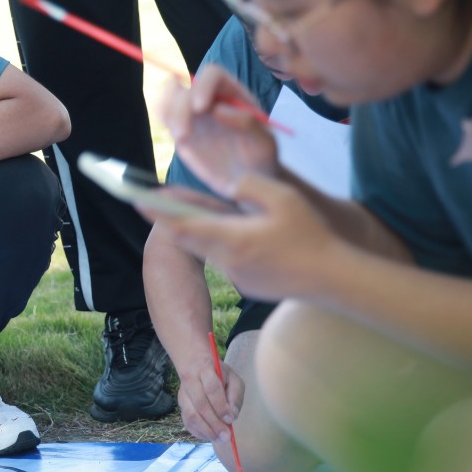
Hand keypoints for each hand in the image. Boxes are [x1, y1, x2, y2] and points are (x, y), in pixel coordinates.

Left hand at [154, 172, 336, 302]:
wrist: (332, 280)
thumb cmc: (310, 236)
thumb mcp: (282, 198)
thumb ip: (249, 186)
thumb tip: (227, 185)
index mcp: (232, 240)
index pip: (184, 226)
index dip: (160, 213)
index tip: (138, 201)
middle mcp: (228, 262)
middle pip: (190, 237)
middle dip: (176, 218)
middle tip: (164, 199)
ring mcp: (236, 277)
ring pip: (209, 248)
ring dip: (205, 230)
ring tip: (211, 210)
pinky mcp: (246, 286)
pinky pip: (226, 260)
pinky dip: (225, 244)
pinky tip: (241, 233)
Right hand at [159, 67, 280, 198]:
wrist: (251, 177)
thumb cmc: (261, 156)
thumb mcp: (265, 141)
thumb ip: (247, 123)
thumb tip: (217, 109)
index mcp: (232, 92)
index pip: (212, 74)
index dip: (203, 87)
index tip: (200, 108)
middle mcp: (209, 97)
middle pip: (185, 86)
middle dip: (180, 107)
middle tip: (184, 134)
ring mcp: (192, 112)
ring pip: (169, 97)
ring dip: (168, 113)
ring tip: (182, 137)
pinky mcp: (180, 128)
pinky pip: (164, 115)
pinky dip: (163, 121)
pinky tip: (178, 137)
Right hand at [176, 355, 242, 443]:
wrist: (196, 366)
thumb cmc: (220, 375)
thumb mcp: (233, 379)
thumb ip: (235, 396)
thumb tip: (232, 416)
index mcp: (205, 370)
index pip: (212, 389)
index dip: (221, 406)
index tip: (231, 419)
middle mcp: (190, 382)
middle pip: (200, 405)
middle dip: (214, 423)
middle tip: (226, 436)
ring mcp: (182, 394)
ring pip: (190, 415)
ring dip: (206, 430)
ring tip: (219, 439)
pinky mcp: (180, 405)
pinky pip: (187, 422)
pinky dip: (198, 432)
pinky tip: (210, 436)